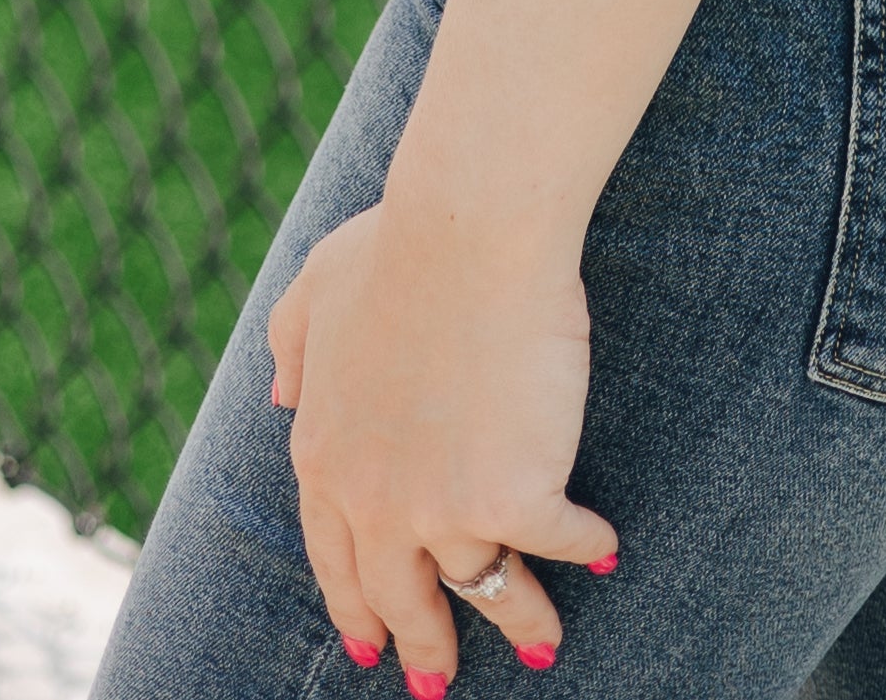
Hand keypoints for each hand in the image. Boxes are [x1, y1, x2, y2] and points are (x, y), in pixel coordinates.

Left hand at [269, 200, 618, 677]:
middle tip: (436, 680)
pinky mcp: (514, 499)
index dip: (356, 605)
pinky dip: (584, 550)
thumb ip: (291, 347)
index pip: (335, 559)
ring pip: (482, 591)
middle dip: (422, 646)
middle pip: (402, 597)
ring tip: (541, 647)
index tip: (368, 644)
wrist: (469, 231)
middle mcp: (376, 501)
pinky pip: (555, 544)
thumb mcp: (315, 289)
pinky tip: (604, 552)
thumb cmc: (398, 243)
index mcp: (325, 457)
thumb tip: (281, 398)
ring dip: (517, 622)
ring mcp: (445, 509)